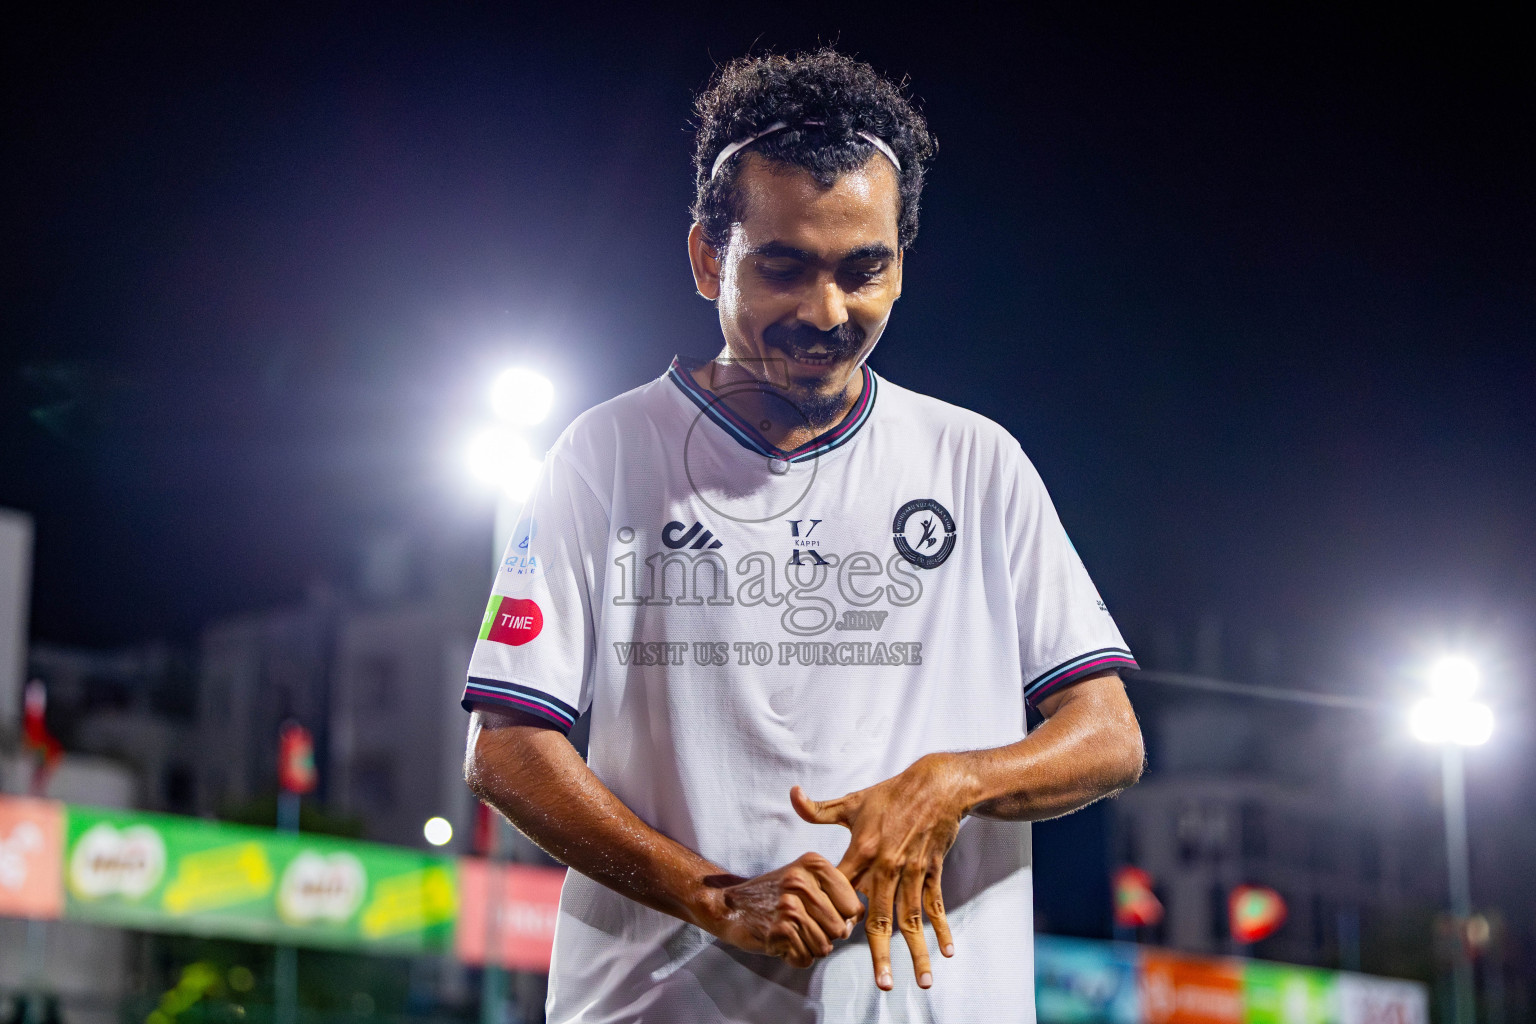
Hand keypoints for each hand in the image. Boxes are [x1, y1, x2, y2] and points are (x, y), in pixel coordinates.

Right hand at [705, 852, 864, 967]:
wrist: (730, 905)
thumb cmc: (775, 895)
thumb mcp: (806, 880)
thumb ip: (836, 897)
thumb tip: (852, 926)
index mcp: (814, 864)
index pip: (853, 906)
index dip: (843, 917)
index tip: (822, 913)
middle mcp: (801, 882)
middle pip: (841, 930)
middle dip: (826, 935)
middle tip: (804, 925)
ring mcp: (788, 907)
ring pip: (825, 947)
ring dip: (810, 947)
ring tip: (792, 932)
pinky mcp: (778, 931)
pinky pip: (805, 958)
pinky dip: (795, 956)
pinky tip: (782, 941)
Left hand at [792, 753, 972, 990]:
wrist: (937, 784)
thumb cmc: (891, 794)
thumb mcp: (853, 801)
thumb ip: (819, 809)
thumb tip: (792, 794)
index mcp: (862, 850)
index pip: (844, 892)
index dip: (837, 917)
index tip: (833, 941)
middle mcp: (887, 866)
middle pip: (881, 917)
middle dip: (881, 952)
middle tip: (883, 983)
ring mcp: (912, 871)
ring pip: (912, 918)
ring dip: (917, 951)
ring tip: (920, 980)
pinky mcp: (932, 871)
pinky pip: (936, 904)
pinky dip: (942, 928)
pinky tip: (946, 951)